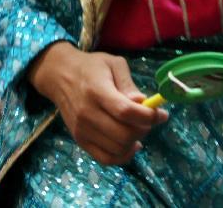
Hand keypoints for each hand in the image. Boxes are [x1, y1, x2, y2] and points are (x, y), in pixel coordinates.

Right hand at [28, 41, 166, 165]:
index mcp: (97, 91)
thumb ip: (128, 83)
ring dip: (135, 141)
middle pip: (123, 134)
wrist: (60, 76)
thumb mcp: (113, 64)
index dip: (148, 117)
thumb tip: (143, 103)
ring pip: (117, 149)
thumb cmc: (91, 66)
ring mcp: (82, 130)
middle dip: (144, 129)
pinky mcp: (80, 141)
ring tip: (139, 128)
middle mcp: (87, 114)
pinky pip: (105, 158)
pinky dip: (122, 156)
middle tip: (150, 120)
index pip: (126, 112)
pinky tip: (131, 145)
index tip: (162, 114)